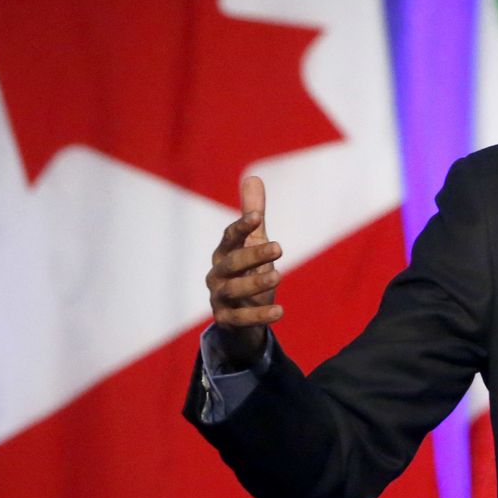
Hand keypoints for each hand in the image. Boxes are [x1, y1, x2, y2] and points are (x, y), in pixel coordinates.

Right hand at [205, 176, 284, 366]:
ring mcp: (219, 298)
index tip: (258, 217)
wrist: (238, 318)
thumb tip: (253, 177)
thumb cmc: (246, 273)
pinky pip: (241, 318)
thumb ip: (254, 215)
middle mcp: (217, 274)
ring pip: (234, 290)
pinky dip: (259, 316)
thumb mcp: (252, 244)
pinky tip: (280, 312)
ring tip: (279, 276)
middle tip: (280, 247)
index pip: (230, 237)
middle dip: (253, 254)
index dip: (242, 227)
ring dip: (255, 283)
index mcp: (224, 253)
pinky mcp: (226, 320)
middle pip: (232, 263)